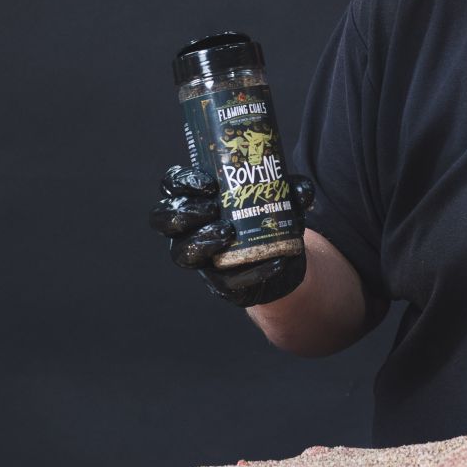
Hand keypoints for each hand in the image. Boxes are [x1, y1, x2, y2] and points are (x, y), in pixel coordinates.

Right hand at [148, 165, 314, 305]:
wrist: (281, 258)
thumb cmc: (268, 216)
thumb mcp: (280, 199)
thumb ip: (291, 190)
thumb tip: (302, 190)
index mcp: (195, 199)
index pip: (172, 187)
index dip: (181, 183)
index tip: (208, 184)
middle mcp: (187, 229)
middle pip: (164, 219)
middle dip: (184, 212)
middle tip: (212, 209)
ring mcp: (198, 258)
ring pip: (182, 253)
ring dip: (201, 241)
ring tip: (227, 233)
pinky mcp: (218, 283)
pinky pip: (224, 281)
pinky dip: (250, 271)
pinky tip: (271, 262)